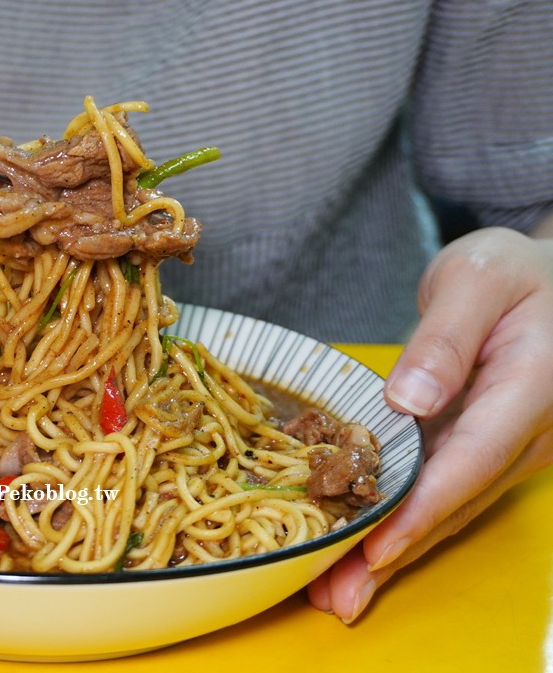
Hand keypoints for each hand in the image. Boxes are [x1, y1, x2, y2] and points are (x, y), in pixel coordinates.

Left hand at [308, 225, 552, 621]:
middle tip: (337, 597)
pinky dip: (400, 521)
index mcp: (528, 386)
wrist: (541, 280)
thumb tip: (410, 398)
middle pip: (453, 501)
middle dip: (394, 551)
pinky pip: (440, 491)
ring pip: (446, 506)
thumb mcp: (476, 279)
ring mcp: (504, 444)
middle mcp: (522, 430)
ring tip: (337, 591)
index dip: (421, 509)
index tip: (375, 549)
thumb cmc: (511, 272)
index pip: (471, 459)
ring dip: (393, 550)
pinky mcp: (481, 446)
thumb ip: (446, 337)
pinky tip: (360, 547)